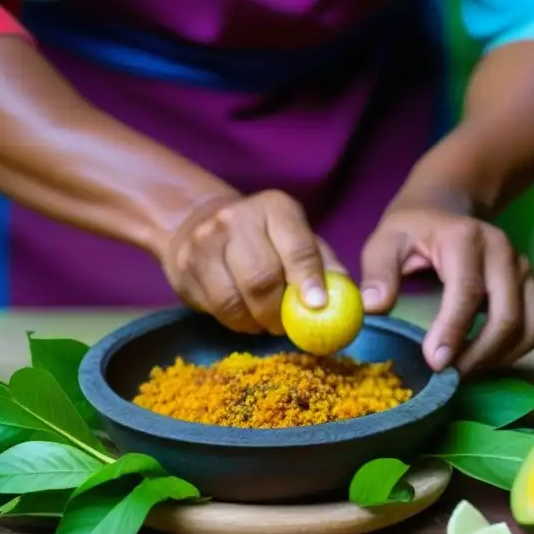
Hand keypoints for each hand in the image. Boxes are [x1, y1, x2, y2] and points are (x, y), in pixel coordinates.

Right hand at [163, 190, 344, 333]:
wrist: (199, 223)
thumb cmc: (264, 240)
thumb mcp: (298, 240)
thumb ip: (325, 267)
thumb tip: (348, 301)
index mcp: (275, 207)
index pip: (296, 247)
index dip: (307, 280)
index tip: (317, 306)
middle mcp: (236, 218)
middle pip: (261, 278)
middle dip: (278, 312)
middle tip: (287, 326)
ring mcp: (205, 241)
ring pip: (234, 299)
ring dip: (256, 322)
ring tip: (266, 323)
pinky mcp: (185, 265)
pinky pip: (215, 309)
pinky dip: (236, 322)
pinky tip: (245, 317)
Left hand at [360, 204, 533, 374]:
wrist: (444, 208)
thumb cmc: (412, 230)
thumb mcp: (384, 241)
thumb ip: (378, 273)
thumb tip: (373, 309)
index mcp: (466, 238)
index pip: (468, 290)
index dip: (453, 330)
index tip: (435, 362)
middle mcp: (503, 252)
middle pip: (506, 315)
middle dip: (478, 355)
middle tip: (446, 377)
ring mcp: (522, 269)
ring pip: (528, 326)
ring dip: (497, 358)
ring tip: (461, 371)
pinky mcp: (529, 285)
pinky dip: (512, 352)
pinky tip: (481, 360)